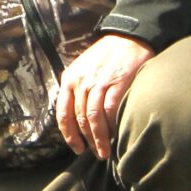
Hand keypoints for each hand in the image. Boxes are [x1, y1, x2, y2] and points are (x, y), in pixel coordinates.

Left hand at [54, 33, 154, 160]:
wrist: (128, 38)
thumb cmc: (105, 56)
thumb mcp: (82, 68)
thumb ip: (77, 89)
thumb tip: (75, 118)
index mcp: (69, 79)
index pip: (63, 113)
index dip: (69, 135)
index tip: (77, 148)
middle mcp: (81, 81)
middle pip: (80, 119)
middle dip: (87, 140)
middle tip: (95, 153)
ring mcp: (99, 82)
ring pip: (94, 118)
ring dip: (99, 138)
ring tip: (104, 151)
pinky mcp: (117, 83)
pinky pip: (111, 110)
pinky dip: (113, 125)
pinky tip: (116, 134)